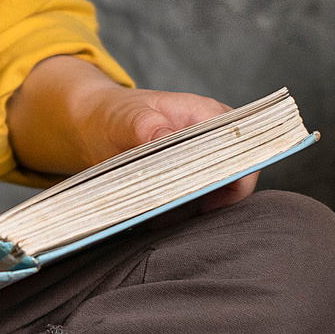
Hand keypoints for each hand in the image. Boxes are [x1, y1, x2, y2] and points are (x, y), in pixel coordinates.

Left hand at [83, 85, 255, 211]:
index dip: (230, 182)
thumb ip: (146, 126)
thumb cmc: (112, 114)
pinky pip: (198, 204)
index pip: (242, 154)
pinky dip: (181, 215)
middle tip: (171, 216)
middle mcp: (214, 138)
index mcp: (208, 115)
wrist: (92, 123)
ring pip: (217, 197)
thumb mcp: (124, 117)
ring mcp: (203, 160)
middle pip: (234, 181)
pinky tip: (157, 219)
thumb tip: (167, 138)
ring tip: (160, 219)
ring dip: (193, 213)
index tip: (199, 202)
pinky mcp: (190, 180)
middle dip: (209, 204)